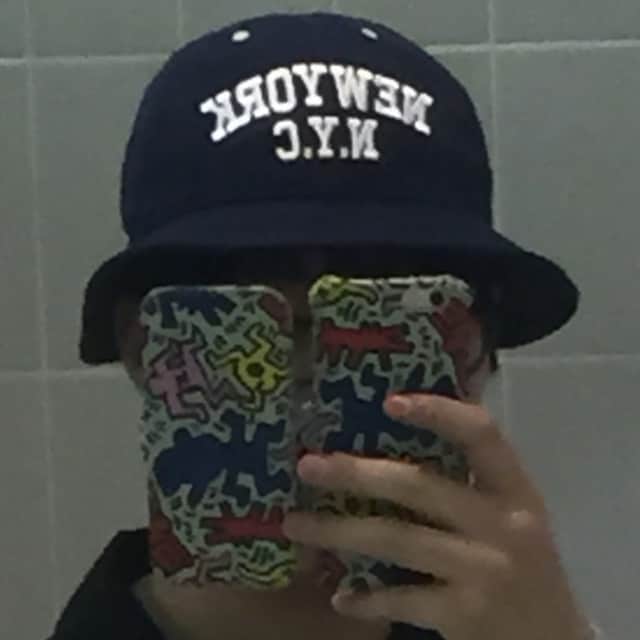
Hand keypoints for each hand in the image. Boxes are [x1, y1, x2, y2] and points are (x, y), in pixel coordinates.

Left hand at [282, 393, 592, 639]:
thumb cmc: (523, 563)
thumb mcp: (509, 514)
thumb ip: (470, 481)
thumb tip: (397, 435)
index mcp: (515, 489)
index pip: (482, 434)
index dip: (438, 412)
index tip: (390, 402)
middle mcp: (502, 523)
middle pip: (418, 485)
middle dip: (356, 474)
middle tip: (307, 466)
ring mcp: (483, 569)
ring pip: (396, 539)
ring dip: (338, 532)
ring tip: (294, 524)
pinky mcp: (466, 613)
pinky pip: (402, 598)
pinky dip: (367, 599)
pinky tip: (341, 597)